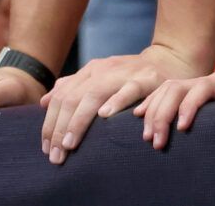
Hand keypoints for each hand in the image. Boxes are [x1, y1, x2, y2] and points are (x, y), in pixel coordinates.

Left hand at [39, 44, 202, 163]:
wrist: (170, 59)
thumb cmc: (132, 75)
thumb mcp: (101, 78)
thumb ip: (74, 87)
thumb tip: (44, 101)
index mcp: (92, 70)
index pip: (62, 97)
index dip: (50, 123)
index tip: (47, 149)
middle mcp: (105, 68)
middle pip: (73, 98)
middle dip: (60, 129)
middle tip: (56, 155)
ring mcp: (125, 72)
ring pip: (93, 94)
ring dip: (79, 121)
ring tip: (70, 143)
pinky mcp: (147, 78)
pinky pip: (129, 89)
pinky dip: (116, 101)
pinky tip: (104, 115)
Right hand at [133, 52, 214, 150]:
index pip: (205, 86)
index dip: (190, 104)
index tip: (182, 128)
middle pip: (180, 86)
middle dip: (163, 112)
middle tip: (156, 142)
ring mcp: (210, 84)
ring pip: (171, 89)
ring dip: (155, 111)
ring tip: (147, 138)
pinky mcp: (206, 92)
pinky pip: (172, 94)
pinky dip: (155, 105)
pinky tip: (143, 121)